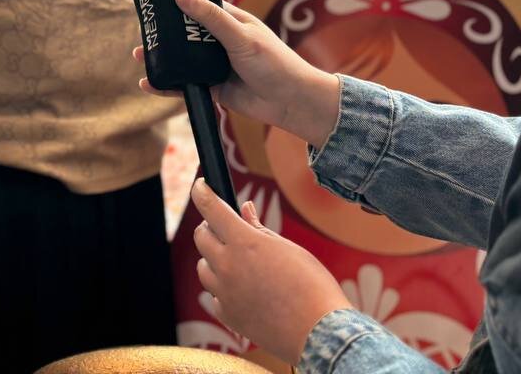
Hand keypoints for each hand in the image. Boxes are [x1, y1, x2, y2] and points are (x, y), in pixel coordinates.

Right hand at [133, 0, 340, 148]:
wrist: (291, 103)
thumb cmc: (273, 62)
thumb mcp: (240, 36)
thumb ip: (210, 18)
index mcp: (229, 20)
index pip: (199, 5)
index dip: (178, 1)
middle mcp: (219, 41)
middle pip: (184, 33)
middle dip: (162, 32)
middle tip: (141, 29)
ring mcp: (214, 64)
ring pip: (181, 60)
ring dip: (161, 58)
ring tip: (139, 55)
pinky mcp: (212, 87)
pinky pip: (185, 85)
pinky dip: (167, 85)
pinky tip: (150, 84)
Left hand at [191, 179, 350, 364]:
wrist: (320, 333)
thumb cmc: (312, 286)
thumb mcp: (288, 249)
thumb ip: (259, 230)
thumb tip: (244, 210)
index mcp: (244, 243)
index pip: (210, 208)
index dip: (201, 192)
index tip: (199, 187)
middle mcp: (227, 266)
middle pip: (201, 237)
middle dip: (210, 228)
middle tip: (227, 229)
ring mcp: (225, 293)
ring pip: (204, 267)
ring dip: (214, 259)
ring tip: (239, 263)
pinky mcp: (228, 316)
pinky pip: (215, 296)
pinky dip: (224, 290)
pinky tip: (244, 290)